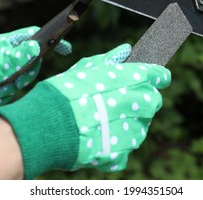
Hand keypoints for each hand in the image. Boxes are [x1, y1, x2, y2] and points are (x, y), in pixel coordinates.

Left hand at [0, 26, 71, 107]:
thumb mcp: (2, 64)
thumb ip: (20, 56)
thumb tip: (37, 46)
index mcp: (13, 41)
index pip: (37, 36)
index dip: (53, 42)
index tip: (67, 49)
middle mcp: (13, 49)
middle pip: (33, 61)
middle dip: (26, 75)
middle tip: (15, 83)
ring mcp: (9, 61)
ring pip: (24, 74)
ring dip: (14, 85)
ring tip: (1, 91)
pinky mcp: (5, 72)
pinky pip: (14, 82)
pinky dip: (8, 90)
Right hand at [0, 43, 170, 178]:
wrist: (46, 124)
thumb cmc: (62, 92)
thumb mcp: (84, 69)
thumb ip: (109, 60)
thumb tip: (125, 50)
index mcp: (128, 79)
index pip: (157, 75)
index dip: (157, 76)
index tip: (157, 78)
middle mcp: (135, 104)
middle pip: (152, 101)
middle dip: (142, 100)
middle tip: (120, 101)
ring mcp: (129, 131)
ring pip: (141, 127)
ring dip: (128, 124)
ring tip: (103, 121)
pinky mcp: (119, 152)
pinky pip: (126, 150)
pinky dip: (116, 147)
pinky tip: (100, 140)